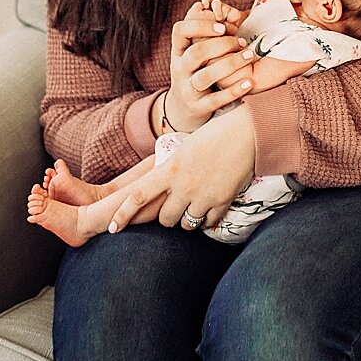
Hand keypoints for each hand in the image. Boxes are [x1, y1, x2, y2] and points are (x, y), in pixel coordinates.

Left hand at [107, 105, 256, 232]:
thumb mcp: (184, 148)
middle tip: (175, 208)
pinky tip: (211, 208)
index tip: (112, 229)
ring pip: (186, 224)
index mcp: (170, 169)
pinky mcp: (223, 201)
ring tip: (193, 208)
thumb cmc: (215, 133)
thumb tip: (162, 182)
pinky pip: (209, 223)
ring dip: (187, 220)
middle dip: (167, 217)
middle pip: (164, 219)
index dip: (122, 215)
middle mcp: (184, 186)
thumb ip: (171, 169)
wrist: (247, 132)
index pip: (137, 197)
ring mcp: (204, 196)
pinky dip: (208, 220)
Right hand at [165, 0, 255, 131]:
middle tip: (241, 40)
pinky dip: (233, 91)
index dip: (200, 25)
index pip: (180, 31)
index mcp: (178, 51)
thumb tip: (207, 0)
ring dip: (230, 64)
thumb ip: (201, 29)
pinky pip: (216, 100)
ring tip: (250, 56)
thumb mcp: (192, 51)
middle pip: (195, 53)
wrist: (183, 108)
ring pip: (206, 76)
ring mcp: (188, 89)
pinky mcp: (199, 107)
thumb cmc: (194, 70)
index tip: (222, 25)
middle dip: (220, 45)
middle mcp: (179, 69)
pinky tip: (249, 82)